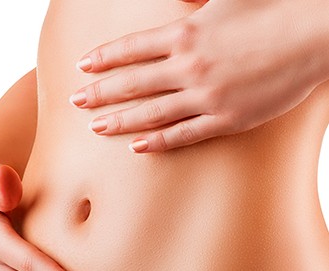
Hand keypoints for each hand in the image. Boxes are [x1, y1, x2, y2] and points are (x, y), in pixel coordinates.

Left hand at [70, 0, 328, 152]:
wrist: (315, 33)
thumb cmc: (273, 8)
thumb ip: (190, 2)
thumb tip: (168, 1)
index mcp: (188, 33)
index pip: (132, 48)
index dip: (104, 58)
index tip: (82, 66)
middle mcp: (190, 67)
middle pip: (132, 82)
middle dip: (100, 92)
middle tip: (75, 101)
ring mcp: (206, 96)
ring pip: (151, 112)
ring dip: (119, 120)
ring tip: (96, 128)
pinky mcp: (225, 119)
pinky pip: (183, 134)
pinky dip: (158, 142)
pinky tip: (137, 147)